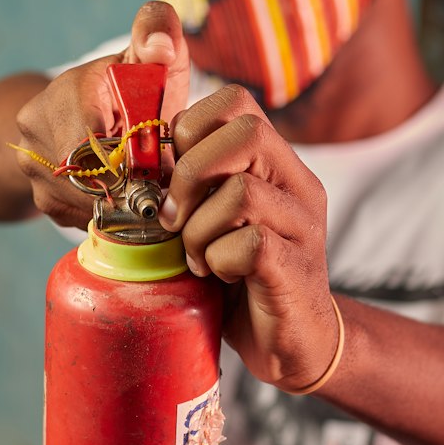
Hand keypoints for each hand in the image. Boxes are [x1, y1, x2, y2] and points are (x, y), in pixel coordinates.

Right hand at [13, 2, 190, 226]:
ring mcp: (32, 165)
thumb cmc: (129, 84)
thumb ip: (158, 34)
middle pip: (89, 177)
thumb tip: (158, 46)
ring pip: (87, 202)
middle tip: (160, 183)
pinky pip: (81, 217)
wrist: (78, 111)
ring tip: (148, 190)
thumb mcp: (147, 56)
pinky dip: (109, 212)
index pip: (90, 141)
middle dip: (130, 185)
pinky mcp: (41, 198)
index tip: (159, 164)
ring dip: (122, 202)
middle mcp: (37, 126)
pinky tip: (125, 196)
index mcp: (69, 90)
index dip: (130, 160)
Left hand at [159, 85, 337, 389]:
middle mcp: (298, 186)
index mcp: (278, 165)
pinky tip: (221, 275)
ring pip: (242, 192)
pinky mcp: (298, 267)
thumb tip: (140, 161)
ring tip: (198, 257)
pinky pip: (253, 243)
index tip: (171, 174)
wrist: (291, 342)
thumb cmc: (244, 279)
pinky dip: (220, 259)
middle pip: (246, 133)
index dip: (191, 128)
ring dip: (200, 229)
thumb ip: (194, 188)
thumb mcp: (215, 222)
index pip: (236, 102)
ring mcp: (304, 226)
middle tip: (174, 219)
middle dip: (190, 173)